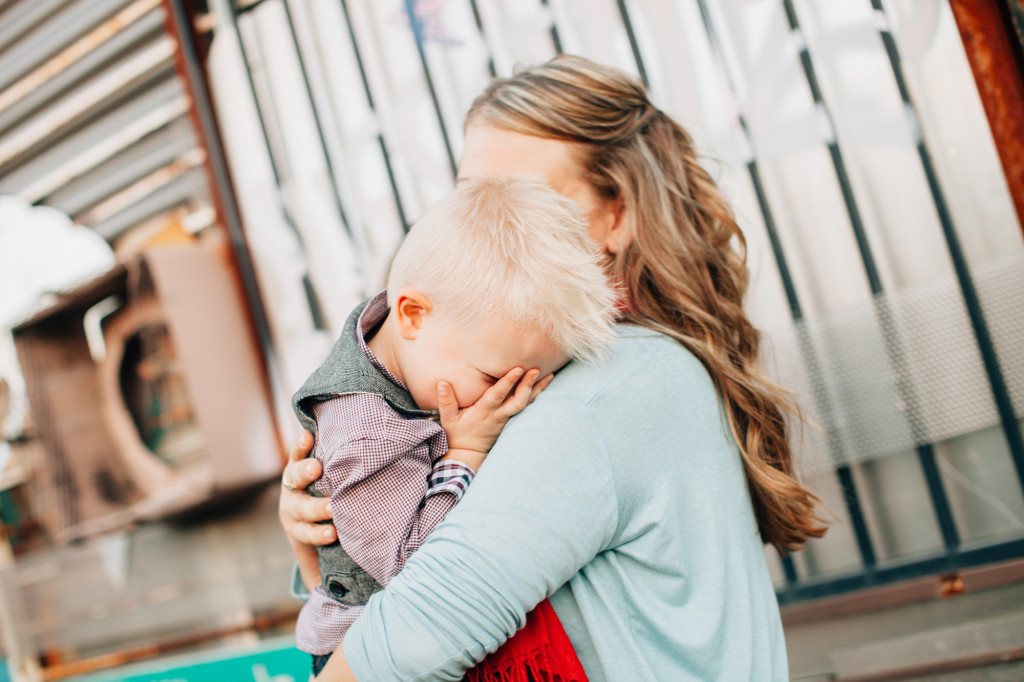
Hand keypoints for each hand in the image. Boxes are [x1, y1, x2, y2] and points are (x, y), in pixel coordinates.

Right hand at [279, 430, 335, 545]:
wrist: (311, 529)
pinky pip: (308, 534)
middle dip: (305, 472)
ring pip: (302, 509)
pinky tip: (333, 533)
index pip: (297, 453)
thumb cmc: (325, 491)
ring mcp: (293, 512)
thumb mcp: (326, 475)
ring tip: (332, 508)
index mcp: (298, 469)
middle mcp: (292, 488)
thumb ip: (338, 461)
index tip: (308, 436)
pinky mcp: (299, 533)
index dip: (301, 445)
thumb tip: (374, 437)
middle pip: (295, 477)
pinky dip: (319, 534)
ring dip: (317, 508)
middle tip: (316, 468)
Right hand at [438, 368, 552, 469]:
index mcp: (484, 412)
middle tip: (537, 369)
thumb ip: (446, 401)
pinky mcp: (509, 419)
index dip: (509, 382)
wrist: (468, 453)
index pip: (498, 395)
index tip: (519, 369)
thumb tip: (442, 383)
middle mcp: (498, 415)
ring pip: (526, 403)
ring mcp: (506, 418)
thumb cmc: (457, 433)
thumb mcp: (448, 419)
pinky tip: (543, 385)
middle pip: (518, 401)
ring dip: (538, 389)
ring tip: (550, 374)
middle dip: (528, 385)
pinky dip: (535, 395)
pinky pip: (525, 406)